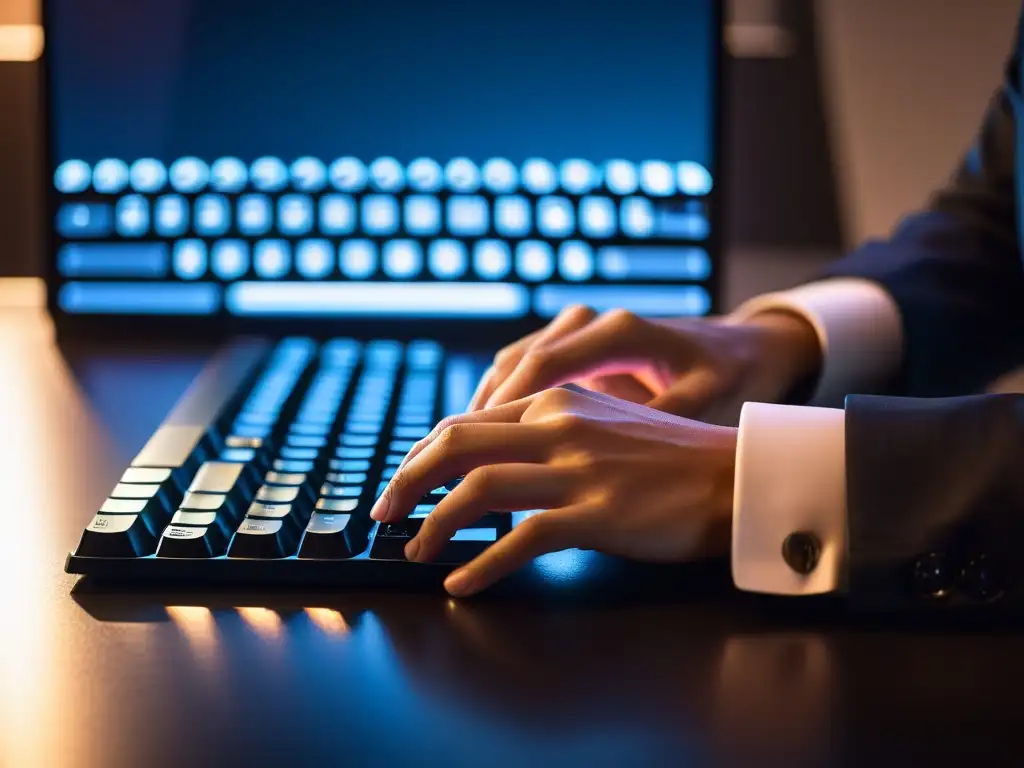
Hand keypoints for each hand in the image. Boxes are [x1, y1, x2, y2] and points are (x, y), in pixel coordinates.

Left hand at [370, 384, 737, 596]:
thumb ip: (551, 428)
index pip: (467, 421)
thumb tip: (496, 454)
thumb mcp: (605, 421)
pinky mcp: (598, 514)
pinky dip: (482, 564)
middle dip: (408, 479)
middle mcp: (559, 426)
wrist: (737, 475)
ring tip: (417, 549)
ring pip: (479, 489)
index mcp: (557, 401)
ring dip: (435, 523)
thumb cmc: (671, 456)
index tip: (402, 480)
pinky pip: (522, 540)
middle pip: (457, 444)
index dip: (422, 453)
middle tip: (384, 511)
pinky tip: (463, 584)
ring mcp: (578, 470)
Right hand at [468, 305, 821, 425]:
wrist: (749, 347)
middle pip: (515, 363)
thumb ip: (660, 420)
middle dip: (473, 414)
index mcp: (619, 333)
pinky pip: (524, 371)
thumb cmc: (732, 376)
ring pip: (512, 365)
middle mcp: (592, 325)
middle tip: (438, 461)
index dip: (501, 410)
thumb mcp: (708, 401)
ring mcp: (582, 334)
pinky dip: (501, 403)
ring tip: (452, 456)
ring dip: (481, 410)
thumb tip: (613, 456)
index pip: (541, 367)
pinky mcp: (579, 350)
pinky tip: (485, 439)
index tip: (468, 451)